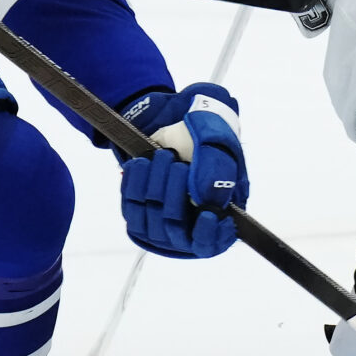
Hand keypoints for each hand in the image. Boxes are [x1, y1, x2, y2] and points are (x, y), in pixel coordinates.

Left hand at [118, 84, 246, 258]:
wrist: (169, 112)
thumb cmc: (203, 123)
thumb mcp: (219, 135)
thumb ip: (219, 167)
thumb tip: (207, 199)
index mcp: (224, 207)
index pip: (214, 242)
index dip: (210, 235)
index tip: (207, 215)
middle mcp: (193, 220)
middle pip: (179, 233)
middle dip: (175, 194)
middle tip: (175, 161)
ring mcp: (164, 217)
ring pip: (153, 223)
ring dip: (154, 186)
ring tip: (161, 156)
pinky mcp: (140, 210)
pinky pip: (131, 211)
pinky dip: (134, 185)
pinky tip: (141, 163)